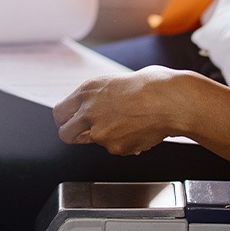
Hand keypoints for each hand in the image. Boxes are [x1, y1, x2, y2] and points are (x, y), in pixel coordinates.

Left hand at [53, 66, 188, 155]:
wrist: (170, 101)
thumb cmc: (151, 85)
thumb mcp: (115, 81)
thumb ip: (98, 97)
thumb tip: (92, 106)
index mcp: (87, 91)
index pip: (60, 112)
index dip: (66, 118)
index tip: (70, 120)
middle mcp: (88, 111)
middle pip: (65, 133)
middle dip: (74, 134)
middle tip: (86, 132)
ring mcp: (100, 132)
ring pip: (93, 141)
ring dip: (104, 136)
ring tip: (126, 123)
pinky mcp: (114, 148)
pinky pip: (114, 148)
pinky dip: (123, 143)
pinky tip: (137, 129)